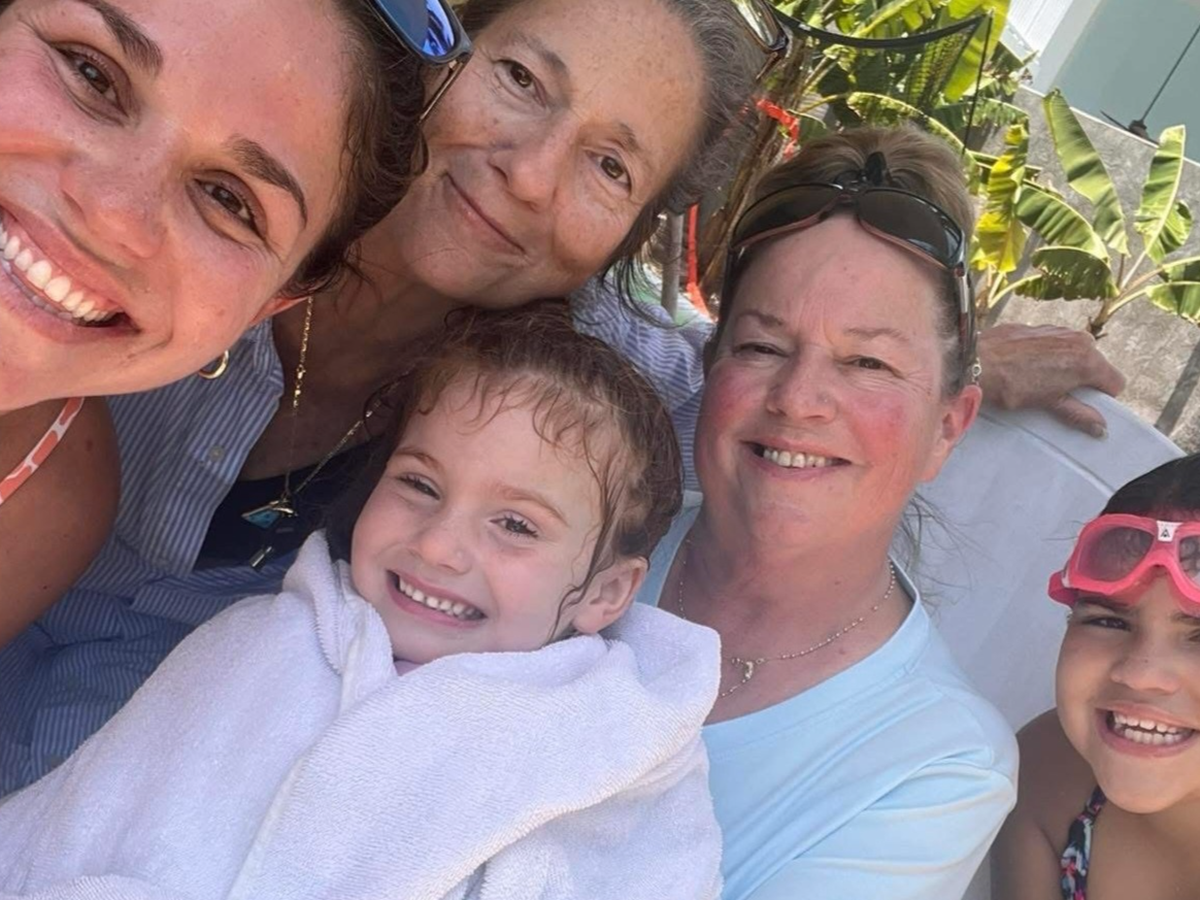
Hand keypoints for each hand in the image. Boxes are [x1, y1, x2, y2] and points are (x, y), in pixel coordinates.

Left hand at [977, 324, 1125, 437]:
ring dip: (1066, 366)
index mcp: (1087, 361)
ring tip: (1040, 380)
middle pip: (1096, 365)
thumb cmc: (1012, 383)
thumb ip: (1078, 413)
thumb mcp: (1049, 403)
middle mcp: (1079, 340)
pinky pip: (1055, 342)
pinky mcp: (1041, 326)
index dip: (1102, 396)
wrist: (977, 360)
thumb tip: (1100, 427)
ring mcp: (1060, 330)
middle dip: (1083, 380)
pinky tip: (1028, 365)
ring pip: (1076, 352)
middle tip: (1058, 394)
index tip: (1085, 404)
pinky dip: (1049, 354)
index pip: (1115, 382)